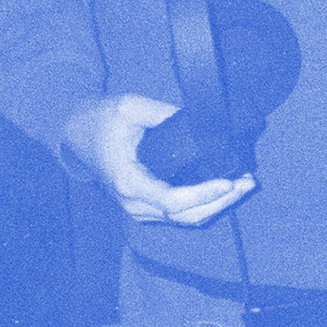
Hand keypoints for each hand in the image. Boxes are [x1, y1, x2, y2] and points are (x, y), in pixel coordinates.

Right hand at [62, 94, 253, 225]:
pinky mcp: (148, 209)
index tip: (229, 180)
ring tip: (245, 185)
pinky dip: (206, 205)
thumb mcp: (129, 106)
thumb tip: (200, 120)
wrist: (78, 136)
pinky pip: (181, 215)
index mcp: (129, 182)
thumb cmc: (101, 120)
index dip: (205, 194)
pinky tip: (226, 190)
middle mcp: (135, 204)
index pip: (173, 200)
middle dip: (222, 201)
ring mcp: (141, 210)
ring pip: (187, 219)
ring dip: (219, 205)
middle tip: (248, 182)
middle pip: (187, 215)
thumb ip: (163, 113)